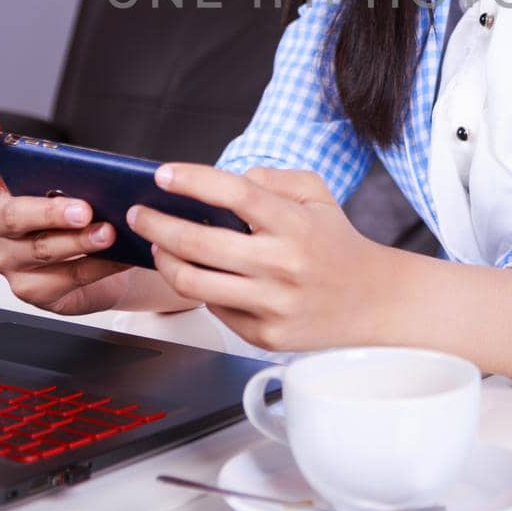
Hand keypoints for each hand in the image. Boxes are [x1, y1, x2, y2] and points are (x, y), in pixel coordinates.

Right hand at [0, 117, 196, 317]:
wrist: (101, 273)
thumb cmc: (84, 223)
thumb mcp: (78, 195)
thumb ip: (78, 183)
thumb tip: (105, 177)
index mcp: (4, 189)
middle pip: (13, 214)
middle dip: (50, 212)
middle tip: (83, 209)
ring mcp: (8, 258)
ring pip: (42, 249)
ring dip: (79, 241)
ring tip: (108, 233)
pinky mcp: (27, 289)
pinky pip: (65, 277)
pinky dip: (96, 266)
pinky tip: (118, 257)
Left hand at [126, 162, 406, 352]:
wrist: (373, 302)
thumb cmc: (337, 243)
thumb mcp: (318, 195)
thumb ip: (273, 178)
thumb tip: (228, 181)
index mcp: (295, 225)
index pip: (236, 194)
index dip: (194, 181)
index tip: (163, 174)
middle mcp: (282, 265)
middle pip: (200, 243)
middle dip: (157, 224)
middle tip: (138, 213)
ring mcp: (272, 305)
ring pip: (195, 284)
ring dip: (165, 261)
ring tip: (157, 245)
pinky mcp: (265, 336)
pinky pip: (214, 309)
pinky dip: (199, 288)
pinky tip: (195, 273)